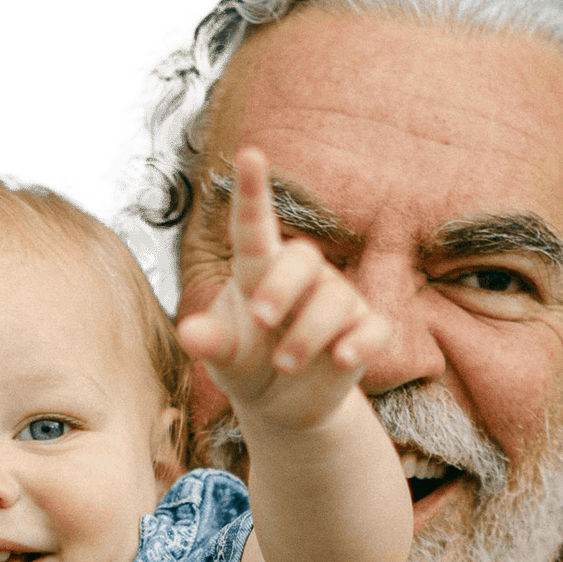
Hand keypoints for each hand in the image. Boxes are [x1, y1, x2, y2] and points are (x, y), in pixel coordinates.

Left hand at [175, 146, 389, 429]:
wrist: (283, 406)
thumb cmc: (248, 365)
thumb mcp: (224, 358)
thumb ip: (210, 344)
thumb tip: (188, 335)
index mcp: (260, 271)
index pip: (256, 227)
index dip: (253, 193)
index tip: (250, 155)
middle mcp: (303, 278)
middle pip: (302, 259)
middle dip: (282, 287)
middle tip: (260, 319)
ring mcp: (338, 302)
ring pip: (334, 301)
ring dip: (307, 334)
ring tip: (283, 366)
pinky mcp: (363, 333)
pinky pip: (373, 328)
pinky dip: (360, 342)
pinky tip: (341, 359)